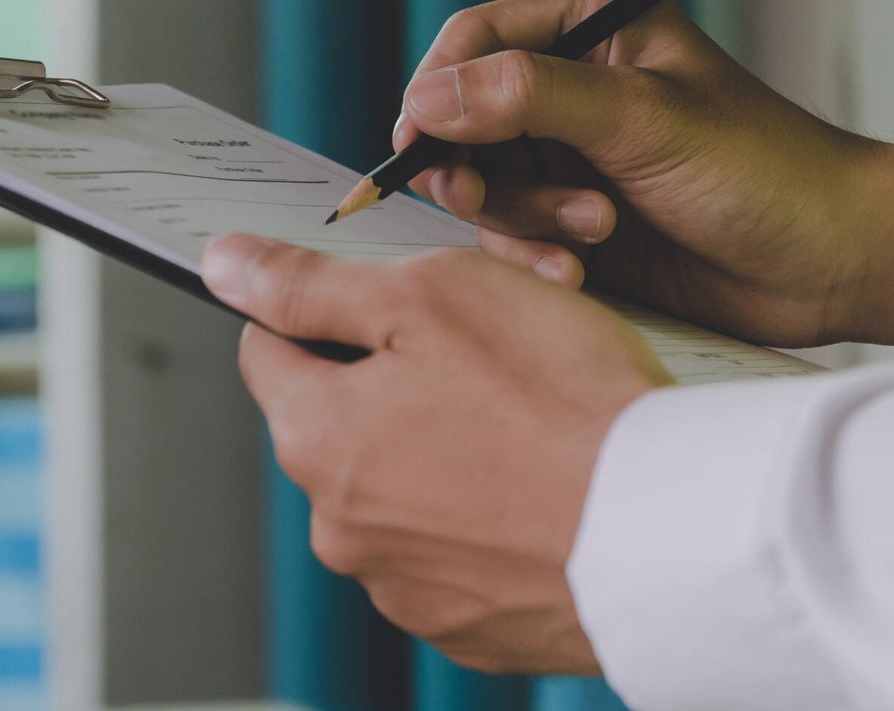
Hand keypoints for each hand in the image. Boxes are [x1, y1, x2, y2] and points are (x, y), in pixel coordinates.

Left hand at [201, 233, 668, 673]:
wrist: (668, 530)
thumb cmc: (561, 405)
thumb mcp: (431, 298)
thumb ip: (313, 284)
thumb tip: (226, 265)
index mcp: (317, 437)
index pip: (270, 349)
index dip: (329, 306)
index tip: (391, 300)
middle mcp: (342, 528)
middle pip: (340, 425)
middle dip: (396, 383)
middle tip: (491, 357)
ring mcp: (405, 589)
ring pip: (401, 491)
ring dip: (444, 455)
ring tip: (533, 426)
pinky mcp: (470, 627)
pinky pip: (459, 554)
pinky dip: (490, 520)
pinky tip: (547, 489)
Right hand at [396, 0, 893, 348]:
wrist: (827, 263)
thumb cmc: (762, 170)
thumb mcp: (644, 120)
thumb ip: (532, 97)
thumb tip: (428, 97)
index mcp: (593, 26)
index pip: (476, 39)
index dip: (435, 89)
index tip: (413, 146)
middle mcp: (573, 85)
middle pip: (462, 119)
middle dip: (476, 169)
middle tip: (484, 203)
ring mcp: (572, 158)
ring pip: (482, 186)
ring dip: (522, 220)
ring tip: (596, 232)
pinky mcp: (576, 224)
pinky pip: (513, 238)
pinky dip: (535, 258)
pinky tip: (582, 274)